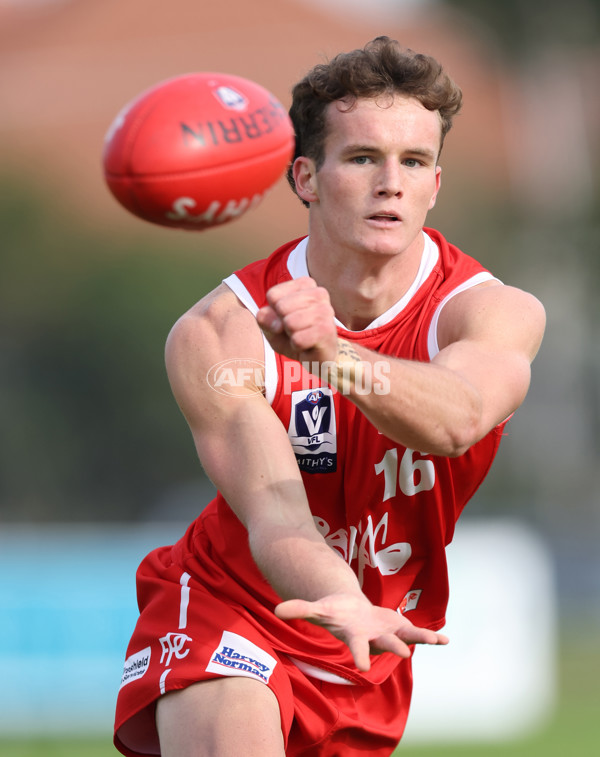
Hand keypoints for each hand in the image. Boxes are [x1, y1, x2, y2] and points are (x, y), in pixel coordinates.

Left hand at [257, 277, 338, 364]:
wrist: (316, 357)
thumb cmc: (293, 335)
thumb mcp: (271, 324)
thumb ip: (265, 318)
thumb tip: (278, 325)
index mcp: (305, 284)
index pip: (273, 295)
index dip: (273, 313)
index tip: (286, 318)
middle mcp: (319, 293)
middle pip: (281, 307)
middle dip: (283, 324)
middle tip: (296, 329)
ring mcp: (326, 311)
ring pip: (290, 323)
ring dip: (291, 335)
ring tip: (302, 336)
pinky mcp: (328, 330)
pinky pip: (298, 340)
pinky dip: (297, 346)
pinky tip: (308, 346)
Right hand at [275, 593, 448, 671]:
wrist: (352, 616)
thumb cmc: (334, 612)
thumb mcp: (317, 609)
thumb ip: (299, 610)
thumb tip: (276, 610)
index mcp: (354, 636)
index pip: (357, 648)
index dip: (360, 655)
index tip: (364, 666)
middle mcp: (373, 639)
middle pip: (384, 644)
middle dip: (393, 648)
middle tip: (403, 653)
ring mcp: (388, 634)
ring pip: (405, 638)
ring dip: (420, 639)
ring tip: (436, 641)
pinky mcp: (399, 627)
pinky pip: (417, 632)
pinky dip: (430, 636)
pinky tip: (445, 640)